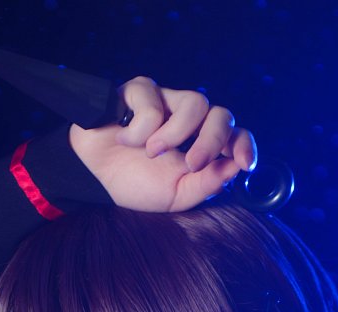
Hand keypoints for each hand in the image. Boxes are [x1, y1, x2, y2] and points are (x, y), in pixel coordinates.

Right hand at [69, 76, 256, 212]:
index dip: (243, 144)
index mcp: (200, 144)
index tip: (244, 163)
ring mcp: (167, 101)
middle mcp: (188, 119)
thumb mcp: (175, 195)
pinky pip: (153, 103)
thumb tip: (235, 169)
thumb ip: (206, 184)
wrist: (93, 179)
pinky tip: (123, 140)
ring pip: (195, 103)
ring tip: (150, 153)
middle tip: (192, 164)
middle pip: (221, 114)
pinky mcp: (141, 90)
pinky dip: (139, 130)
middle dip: (212, 140)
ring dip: (174, 134)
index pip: (234, 134)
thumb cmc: (134, 184)